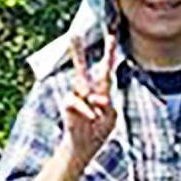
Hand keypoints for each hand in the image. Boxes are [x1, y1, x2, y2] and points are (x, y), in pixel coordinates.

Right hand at [54, 29, 118, 161]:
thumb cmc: (100, 129)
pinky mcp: (69, 104)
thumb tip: (94, 97)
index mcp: (101, 90)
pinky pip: (78, 101)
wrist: (85, 146)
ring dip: (91, 94)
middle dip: (77, 52)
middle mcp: (87, 90)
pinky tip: (92, 117)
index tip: (111, 36)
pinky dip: (88, 110)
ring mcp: (76, 97)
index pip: (106, 69)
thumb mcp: (111, 117)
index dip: (109, 52)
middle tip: (73, 34)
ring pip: (80, 83)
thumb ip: (106, 105)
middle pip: (81, 67)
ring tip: (96, 110)